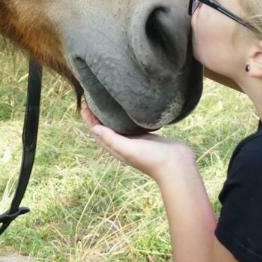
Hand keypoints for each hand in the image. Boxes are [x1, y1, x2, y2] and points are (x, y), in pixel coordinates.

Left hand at [80, 101, 196, 183]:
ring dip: (111, 113)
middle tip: (93, 95)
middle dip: (97, 113)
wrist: (177, 166)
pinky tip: (128, 104)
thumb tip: (93, 128)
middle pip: (105, 126)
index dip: (88, 118)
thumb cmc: (152, 159)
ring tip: (108, 98)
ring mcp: (135, 139)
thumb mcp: (129, 149)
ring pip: (118, 124)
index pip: (97, 131)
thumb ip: (112, 139)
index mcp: (116, 148)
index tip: (84, 102)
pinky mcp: (147, 135)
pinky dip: (126, 114)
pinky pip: (132, 123)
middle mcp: (123, 143)